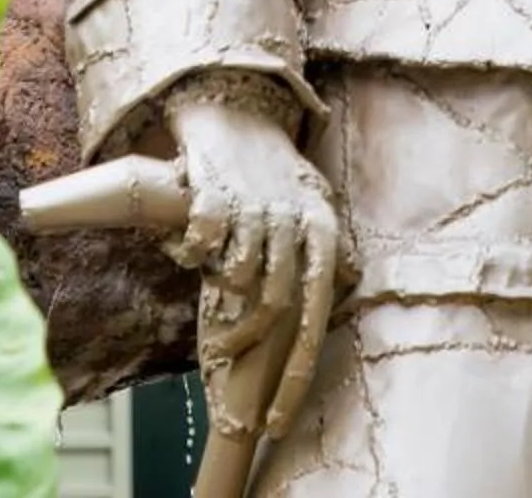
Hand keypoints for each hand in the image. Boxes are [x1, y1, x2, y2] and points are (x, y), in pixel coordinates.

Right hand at [164, 75, 345, 444]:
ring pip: (236, 274)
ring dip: (220, 286)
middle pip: (274, 304)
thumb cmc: (276, 171)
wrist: (237, 111)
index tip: (274, 421)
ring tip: (214, 276)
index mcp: (322, 230)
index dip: (293, 375)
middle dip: (249, 343)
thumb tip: (339, 291)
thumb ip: (325, 250)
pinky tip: (192, 245)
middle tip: (227, 360)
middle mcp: (293, 219)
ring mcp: (254, 203)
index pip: (316, 318)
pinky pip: (203, 242)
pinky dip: (193, 251)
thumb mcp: (315, 206)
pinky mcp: (215, 189)